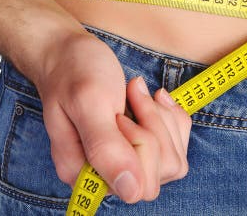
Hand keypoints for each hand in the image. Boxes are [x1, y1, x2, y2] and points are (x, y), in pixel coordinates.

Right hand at [34, 32, 191, 202]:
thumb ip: (106, 148)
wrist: (68, 53)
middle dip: (156, 126)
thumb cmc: (74, 72)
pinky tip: (153, 97)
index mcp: (84, 172)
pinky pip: (177, 143)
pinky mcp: (140, 147)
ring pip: (174, 158)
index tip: (120, 113)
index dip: (142, 143)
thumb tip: (131, 192)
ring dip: (163, 118)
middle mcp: (106, 174)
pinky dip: (171, 116)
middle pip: (163, 170)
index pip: (139, 183)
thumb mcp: (90, 103)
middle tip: (131, 94)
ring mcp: (125, 161)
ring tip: (138, 92)